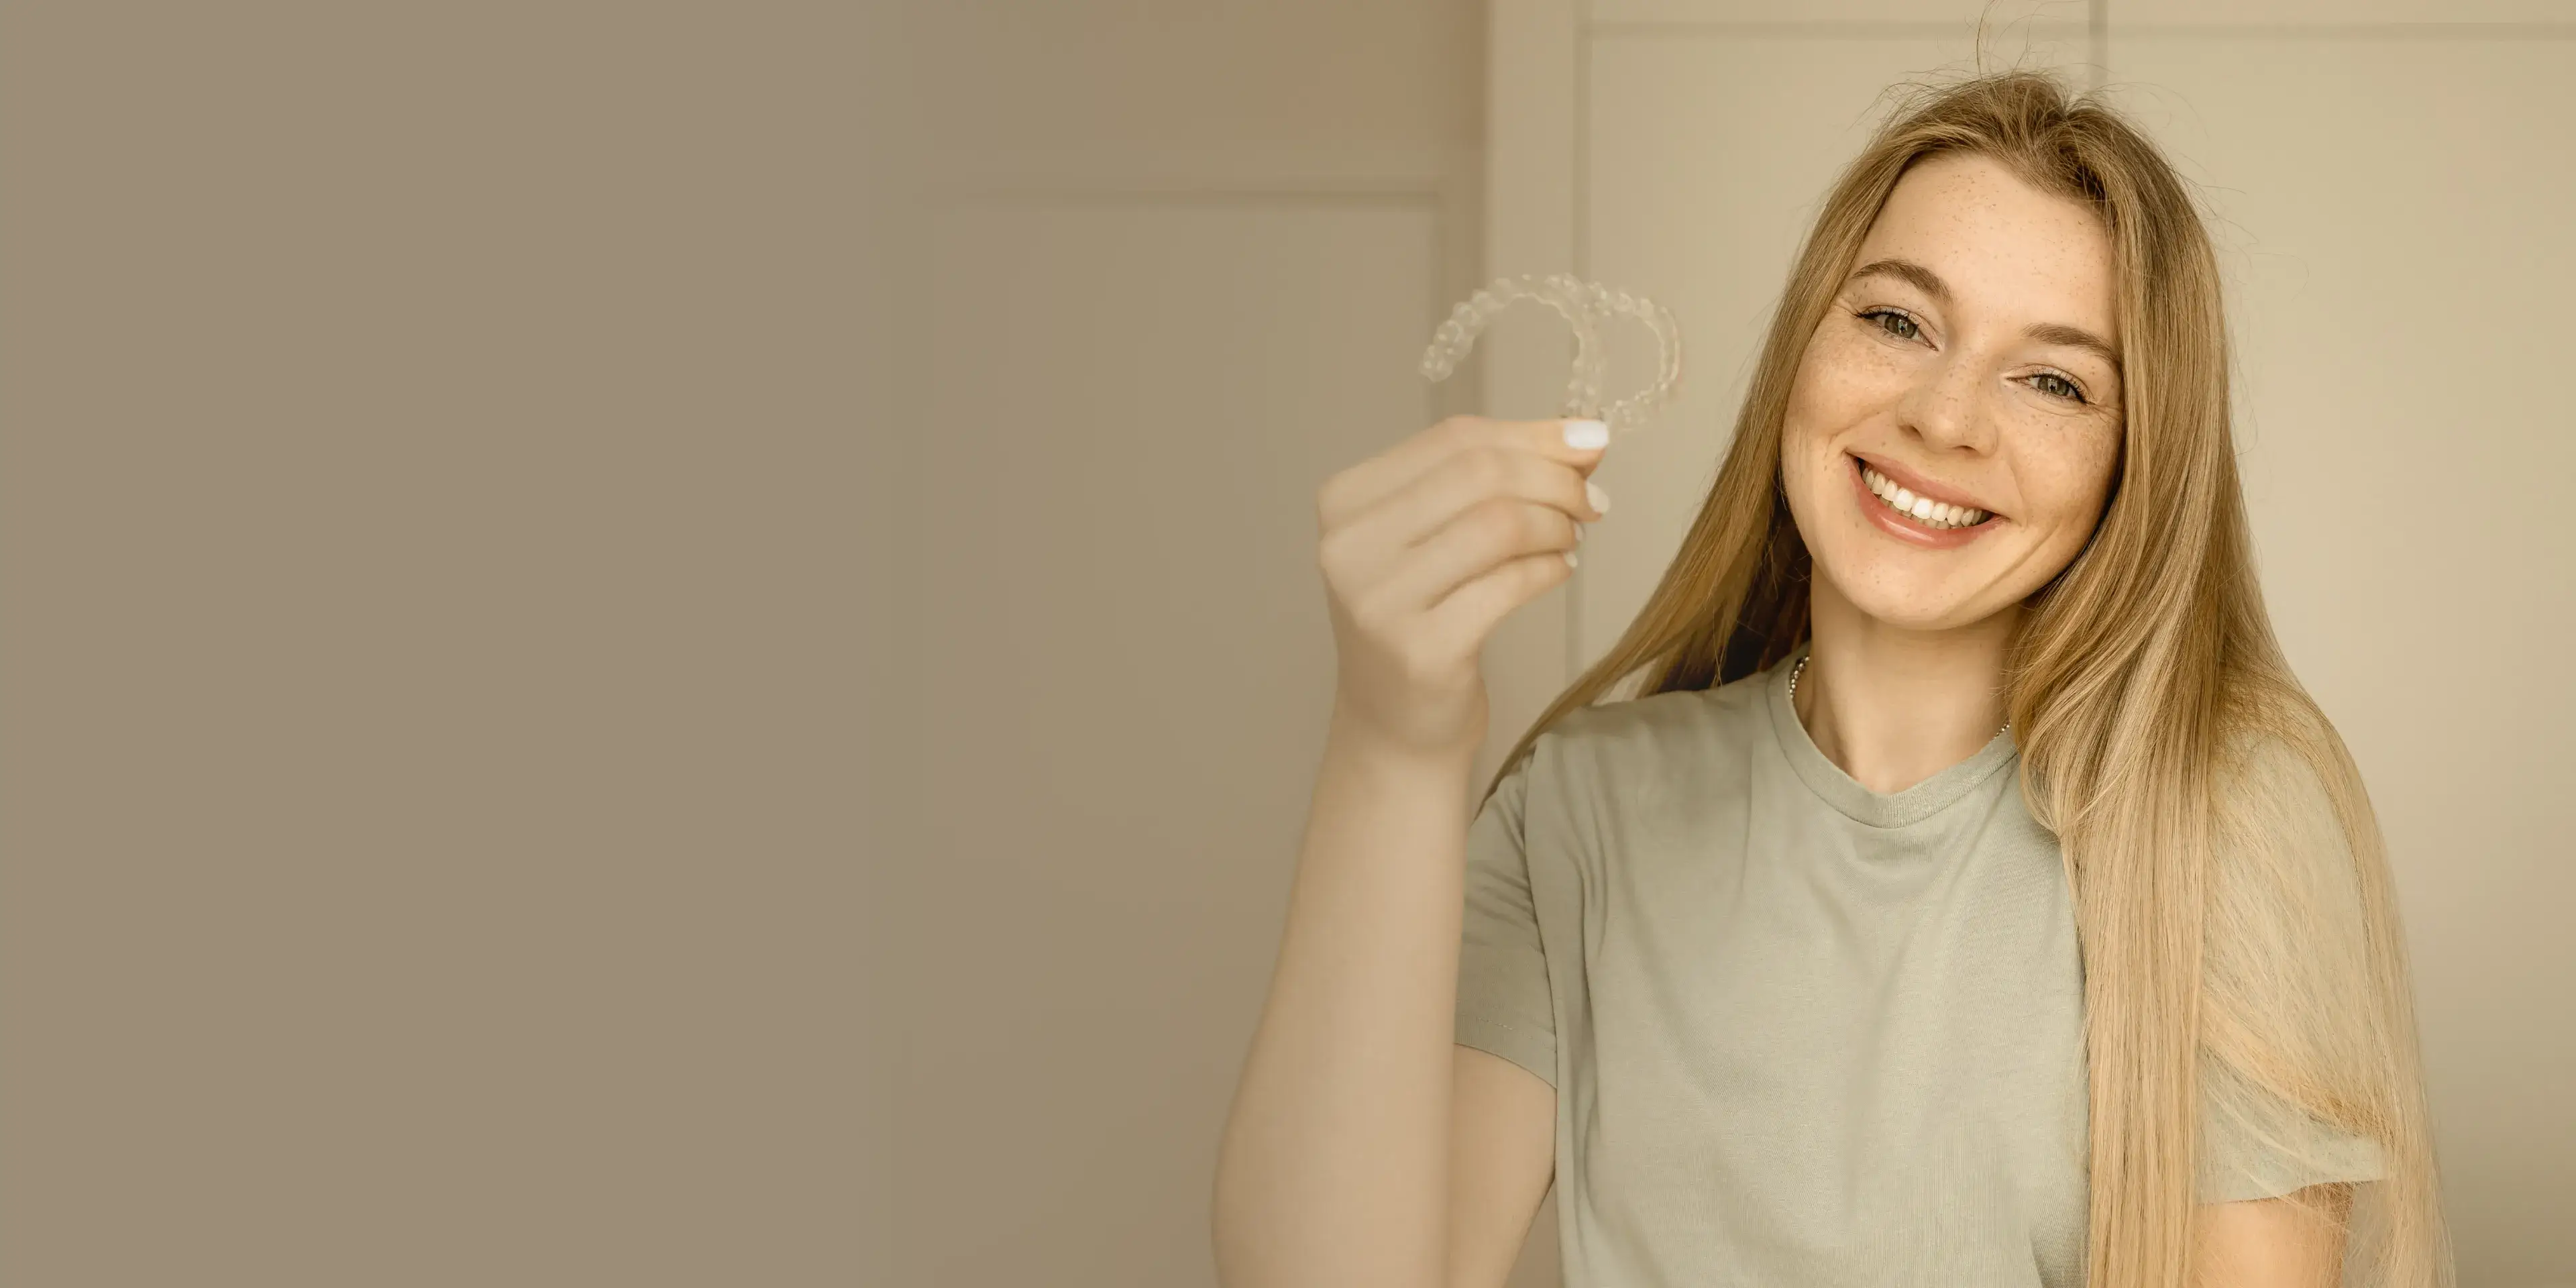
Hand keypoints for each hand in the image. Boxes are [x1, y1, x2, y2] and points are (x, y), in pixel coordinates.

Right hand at [1314, 415, 1611, 757]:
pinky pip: (1509, 585)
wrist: (1393, 725)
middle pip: (1479, 474)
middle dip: (1554, 478)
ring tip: (1571, 539)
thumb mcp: (1437, 534)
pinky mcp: (1422, 651)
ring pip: (1499, 524)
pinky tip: (1557, 571)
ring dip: (1556, 525)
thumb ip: (1495, 479)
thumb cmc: (1422, 618)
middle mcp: (1350, 546)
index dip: (1532, 434)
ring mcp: (1380, 601)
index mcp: (1345, 500)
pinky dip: (1549, 569)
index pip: (1453, 439)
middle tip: (1591, 501)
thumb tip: (1584, 436)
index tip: (1589, 443)